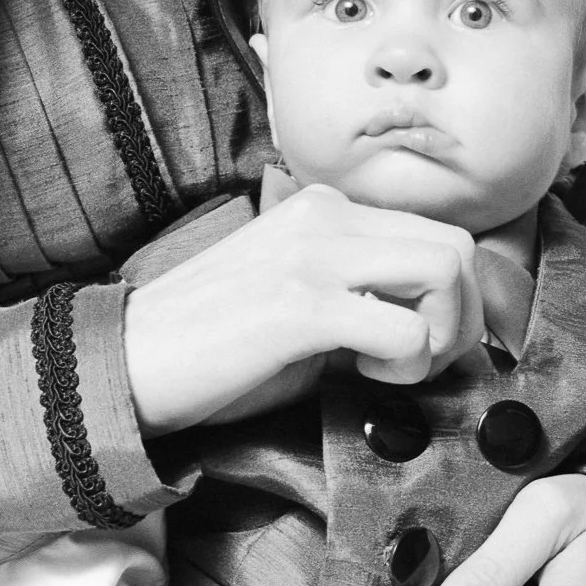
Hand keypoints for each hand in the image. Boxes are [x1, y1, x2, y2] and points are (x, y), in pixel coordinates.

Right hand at [123, 184, 482, 435]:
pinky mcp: (302, 306)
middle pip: (457, 247)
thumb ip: (363, 298)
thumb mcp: (302, 305)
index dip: (455, 298)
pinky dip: (405, 365)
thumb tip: (433, 329)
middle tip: (422, 363)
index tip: (428, 345)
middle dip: (462, 317)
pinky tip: (361, 376)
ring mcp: (313, 255)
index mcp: (325, 210)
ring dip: (441, 335)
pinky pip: (405, 329)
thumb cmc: (213, 347)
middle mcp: (325, 216)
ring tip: (391, 368)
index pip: (438, 233)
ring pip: (445, 271)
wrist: (124, 366)